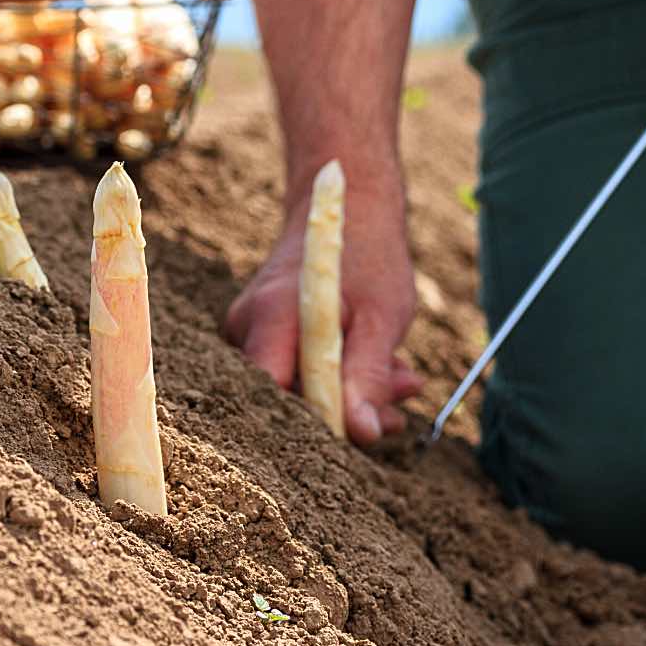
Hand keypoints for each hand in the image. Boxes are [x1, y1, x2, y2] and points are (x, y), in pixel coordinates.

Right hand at [224, 185, 420, 444]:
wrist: (348, 211)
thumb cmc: (368, 259)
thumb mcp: (382, 318)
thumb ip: (368, 376)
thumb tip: (363, 434)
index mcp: (271, 316)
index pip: (274, 395)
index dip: (315, 422)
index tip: (365, 429)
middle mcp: (246, 327)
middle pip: (284, 399)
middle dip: (345, 412)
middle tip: (398, 411)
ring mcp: (249, 333)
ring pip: (296, 391)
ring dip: (351, 395)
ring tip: (399, 378)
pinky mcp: (263, 340)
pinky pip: (297, 376)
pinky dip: (340, 379)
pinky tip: (375, 370)